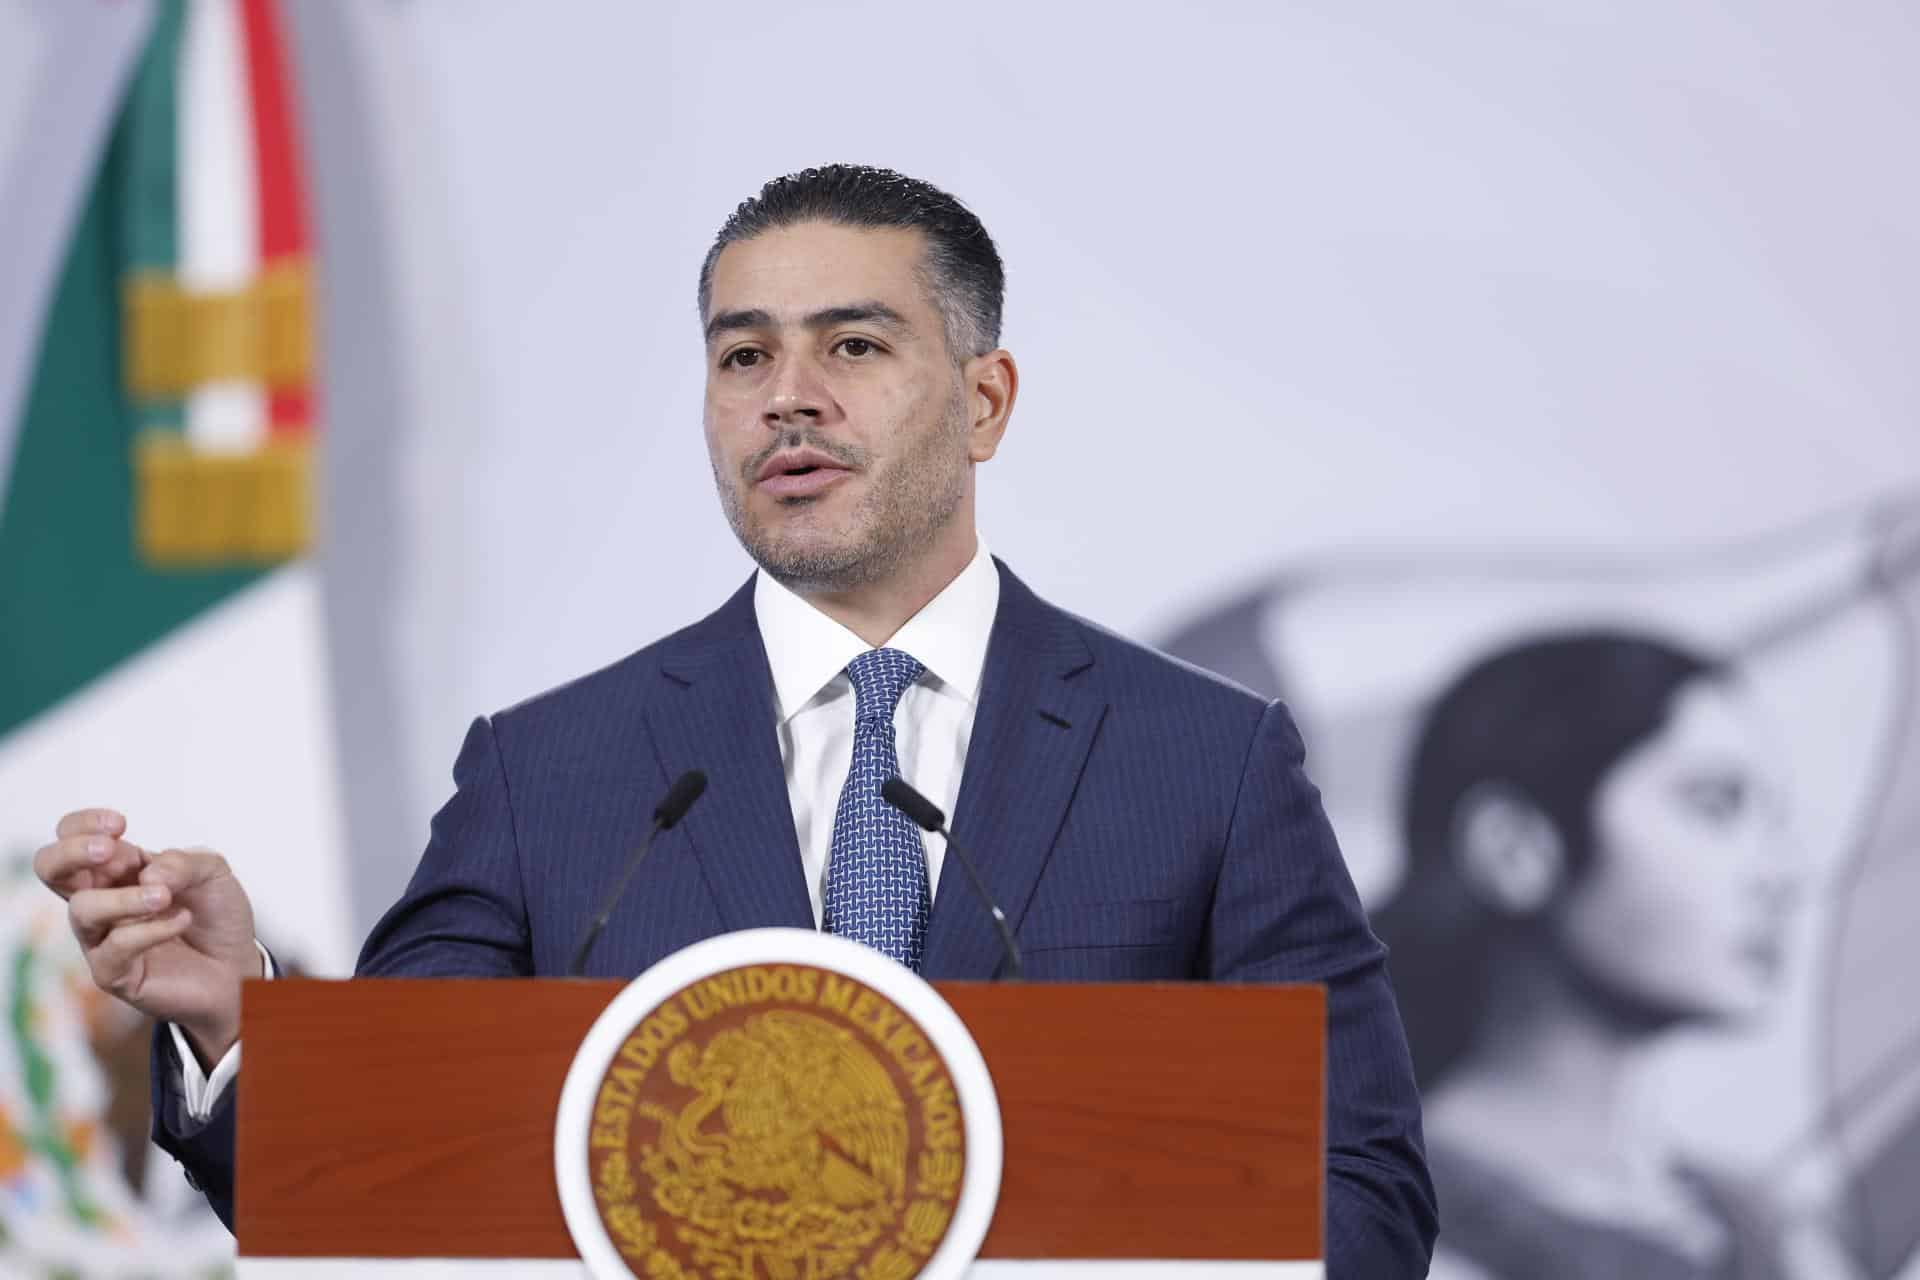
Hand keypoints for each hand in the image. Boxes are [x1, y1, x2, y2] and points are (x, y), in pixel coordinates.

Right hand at [34, 809, 262, 1067]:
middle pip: (50, 870)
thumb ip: (183, 862)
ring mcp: (102, 938)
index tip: (120, 824)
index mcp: (118, 870)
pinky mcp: (113, 973)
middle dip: (71, 852)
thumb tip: (147, 873)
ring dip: (125, 898)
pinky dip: (152, 929)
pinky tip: (182, 920)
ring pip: (82, 910)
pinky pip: (115, 947)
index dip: (83, 825)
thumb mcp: (213, 872)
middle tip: (108, 849)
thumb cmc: (216, 916)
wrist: (238, 966)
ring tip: (165, 897)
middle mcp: (102, 900)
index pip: (71, 838)